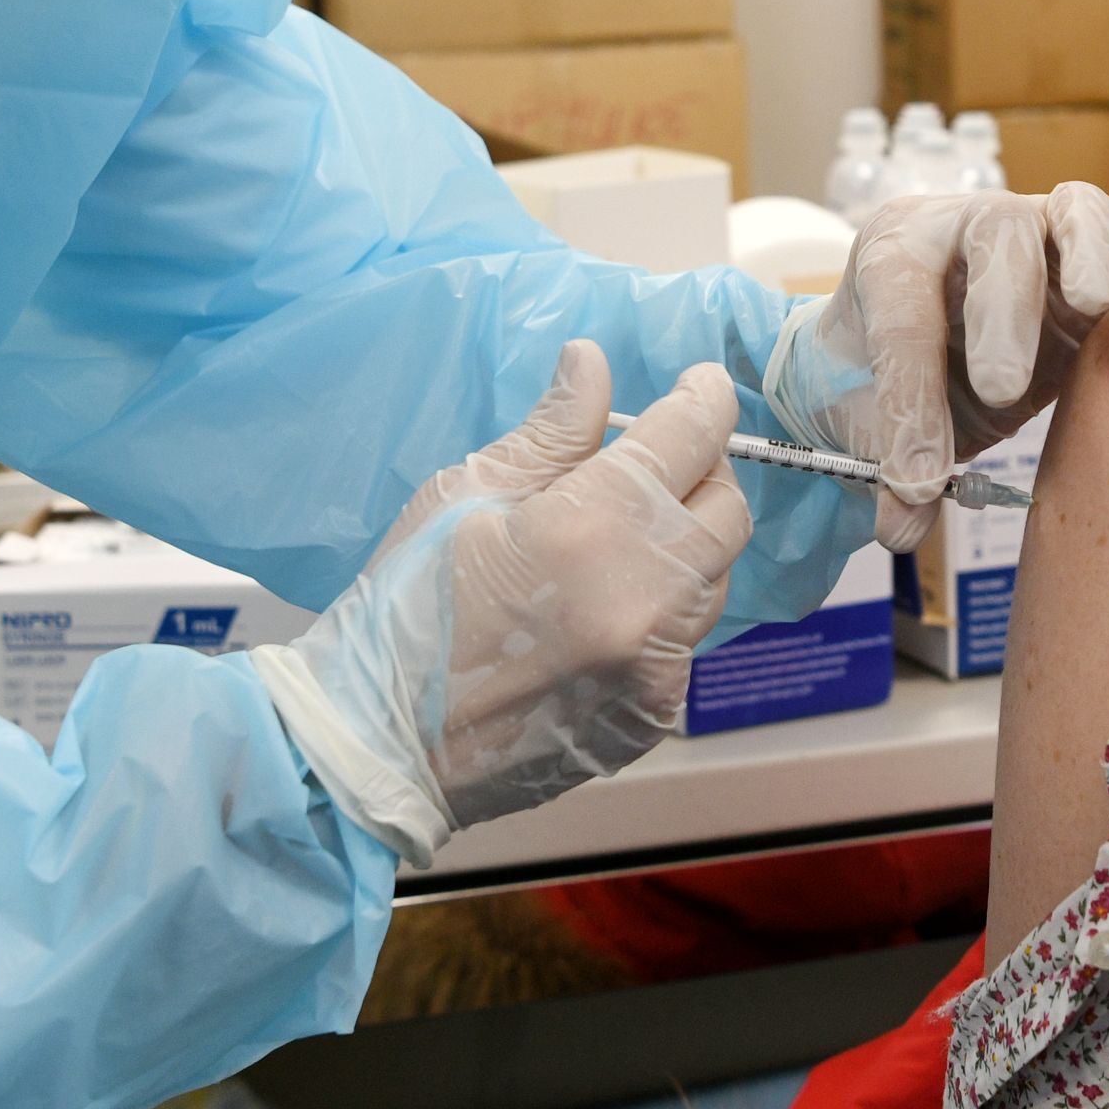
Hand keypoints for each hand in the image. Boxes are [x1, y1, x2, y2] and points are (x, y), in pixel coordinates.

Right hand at [245, 341, 752, 865]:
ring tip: (621, 538)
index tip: (697, 385)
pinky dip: (657, 615)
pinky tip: (598, 614)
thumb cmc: (407, 606)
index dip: (702, 398)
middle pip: (727, 510)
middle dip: (704, 471)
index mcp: (595, 526)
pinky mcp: (652, 716)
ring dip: (684, 545)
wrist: (380, 747)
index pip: (691, 437)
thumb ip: (549, 432)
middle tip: (660, 460)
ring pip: (712, 580)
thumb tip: (593, 361)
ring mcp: (656, 665)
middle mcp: (648, 596)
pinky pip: (682, 645)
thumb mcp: (463, 498)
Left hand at [762, 187, 1108, 549]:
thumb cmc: (880, 373)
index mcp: (896, 250)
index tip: (916, 479)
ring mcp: (1042, 237)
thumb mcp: (863, 419)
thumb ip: (882, 469)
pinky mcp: (1097, 269)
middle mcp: (968, 224)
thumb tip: (903, 529)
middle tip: (999, 389)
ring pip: (1073, 215)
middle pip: (995, 235)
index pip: (902, 313)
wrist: (912, 342)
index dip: (909, 400)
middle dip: (1000, 313)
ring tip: (1094, 299)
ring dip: (1089, 255)